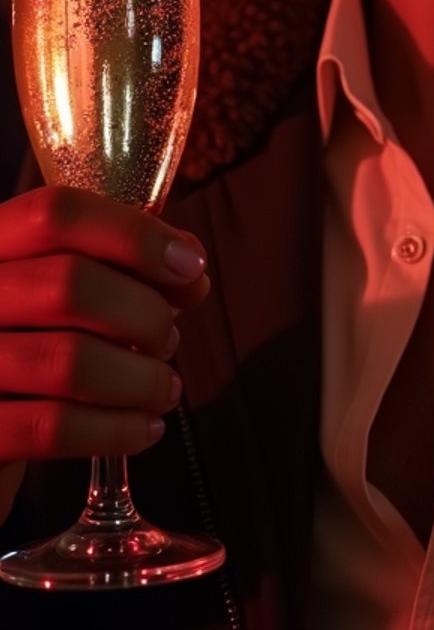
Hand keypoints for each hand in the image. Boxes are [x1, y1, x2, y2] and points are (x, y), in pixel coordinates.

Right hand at [0, 186, 209, 523]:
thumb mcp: (63, 287)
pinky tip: (141, 429)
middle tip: (168, 339)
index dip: (135, 235)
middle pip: (70, 284)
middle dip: (145, 314)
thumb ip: (122, 266)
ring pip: (69, 361)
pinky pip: (53, 427)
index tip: (189, 266)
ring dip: (140, 378)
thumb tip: (189, 270)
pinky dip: (116, 429)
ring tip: (162, 387)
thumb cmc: (34, 341)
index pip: (58, 214)